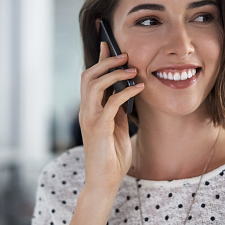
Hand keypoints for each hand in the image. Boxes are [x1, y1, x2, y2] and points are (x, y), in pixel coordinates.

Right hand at [79, 41, 144, 192]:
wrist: (104, 181)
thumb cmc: (111, 155)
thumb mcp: (116, 127)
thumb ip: (117, 109)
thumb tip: (126, 91)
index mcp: (89, 109)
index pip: (90, 78)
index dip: (99, 60)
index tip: (108, 44)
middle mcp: (86, 111)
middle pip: (88, 76)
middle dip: (106, 62)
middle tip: (124, 55)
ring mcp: (89, 118)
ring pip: (94, 84)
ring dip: (114, 73)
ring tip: (132, 69)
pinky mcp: (98, 128)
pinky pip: (111, 102)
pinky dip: (125, 92)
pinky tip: (139, 88)